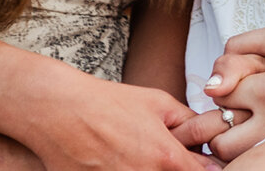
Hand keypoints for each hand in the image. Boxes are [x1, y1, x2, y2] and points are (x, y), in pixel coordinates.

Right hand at [10, 65, 221, 170]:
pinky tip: (115, 163)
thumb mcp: (156, 101)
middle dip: (174, 170)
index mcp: (165, 156)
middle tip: (161, 158)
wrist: (58, 110)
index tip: (199, 163)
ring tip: (133, 157)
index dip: (205, 169)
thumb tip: (204, 134)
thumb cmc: (105, 102)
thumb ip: (186, 120)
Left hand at [195, 26, 264, 161]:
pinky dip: (240, 139)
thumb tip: (209, 86)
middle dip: (217, 118)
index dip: (225, 77)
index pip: (222, 94)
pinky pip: (248, 151)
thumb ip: (236, 51)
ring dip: (225, 134)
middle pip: (220, 138)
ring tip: (238, 111)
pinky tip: (249, 117)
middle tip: (234, 99)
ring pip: (232, 153)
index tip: (245, 69)